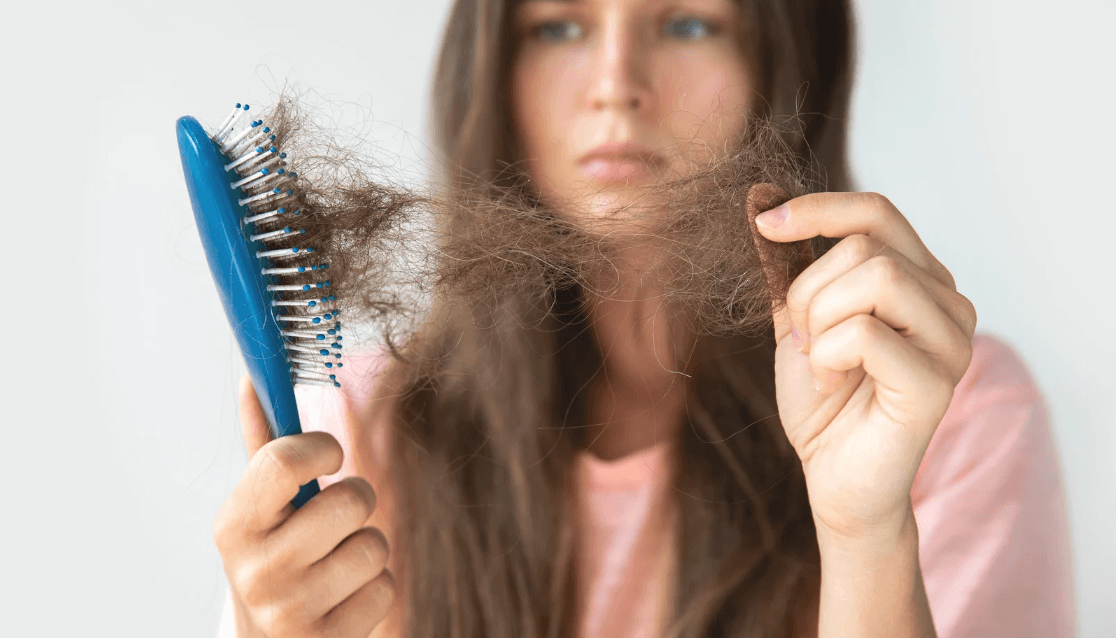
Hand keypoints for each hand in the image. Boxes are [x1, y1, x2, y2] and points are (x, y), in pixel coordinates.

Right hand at [213, 375, 394, 636]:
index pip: (281, 461)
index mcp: (233, 524)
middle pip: (349, 501)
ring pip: (375, 544)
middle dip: (357, 499)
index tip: (328, 454)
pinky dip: (374, 589)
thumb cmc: (274, 557)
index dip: (320, 448)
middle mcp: (255, 569)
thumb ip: (265, 446)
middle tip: (338, 516)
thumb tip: (253, 378)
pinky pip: (385, 589)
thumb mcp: (260, 508)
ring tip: (339, 560)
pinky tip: (345, 597)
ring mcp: (289, 611)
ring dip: (368, 547)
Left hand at [746, 187, 977, 542]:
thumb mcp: (799, 320)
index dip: (818, 208)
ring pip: (875, 278)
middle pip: (866, 245)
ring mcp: (952, 341)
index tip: (765, 225)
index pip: (878, 212)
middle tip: (804, 339)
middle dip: (809, 290)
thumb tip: (762, 198)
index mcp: (921, 279)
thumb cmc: (823, 400)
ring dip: (820, 320)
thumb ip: (791, 267)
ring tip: (820, 361)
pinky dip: (827, 356)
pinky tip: (831, 384)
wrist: (834, 477)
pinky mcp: (937, 382)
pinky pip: (866, 333)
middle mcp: (948, 303)